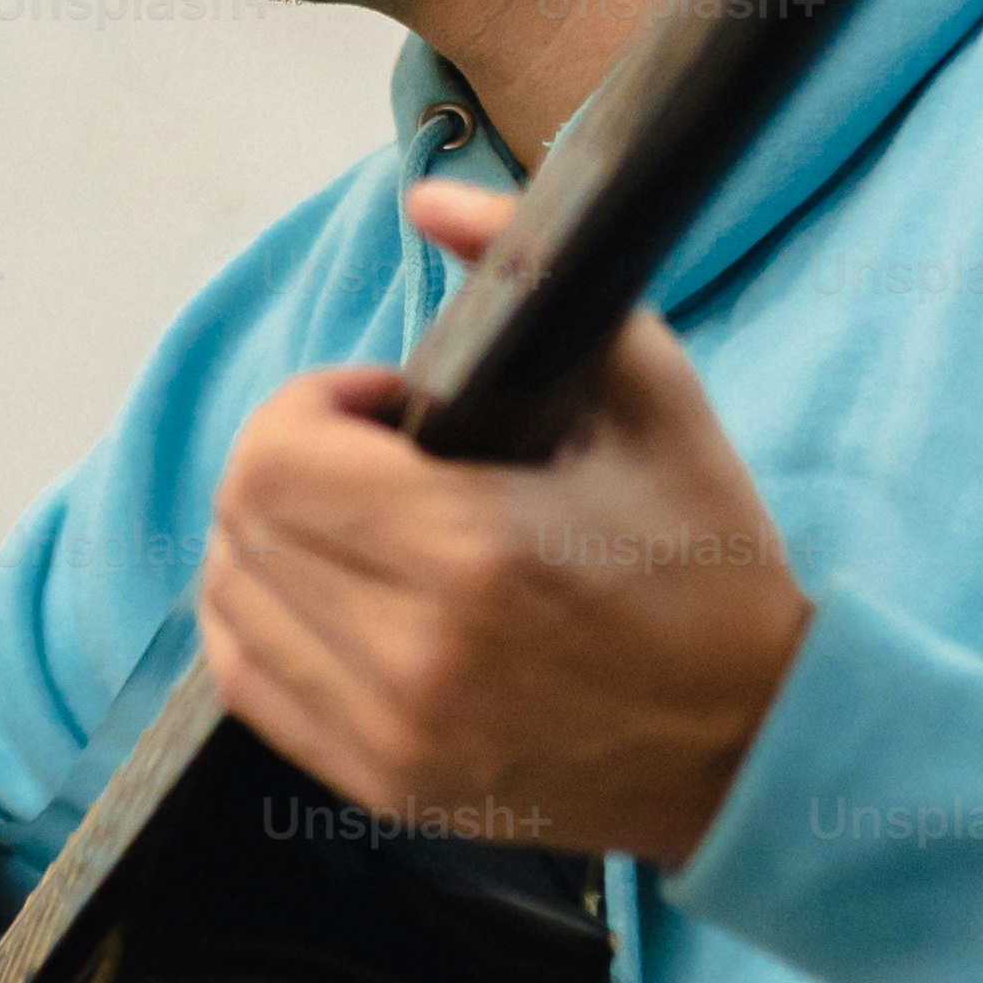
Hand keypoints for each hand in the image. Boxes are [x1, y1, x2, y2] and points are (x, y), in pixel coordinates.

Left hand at [199, 179, 814, 860]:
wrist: (751, 742)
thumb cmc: (709, 564)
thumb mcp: (648, 391)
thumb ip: (528, 274)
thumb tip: (429, 197)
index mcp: (474, 552)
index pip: (278, 457)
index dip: (312, 403)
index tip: (385, 405)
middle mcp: (415, 654)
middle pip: (241, 524)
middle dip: (288, 459)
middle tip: (371, 456)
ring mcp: (391, 735)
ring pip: (230, 603)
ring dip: (269, 539)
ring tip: (357, 522)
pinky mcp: (383, 785)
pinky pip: (251, 684)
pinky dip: (264, 619)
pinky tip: (331, 589)